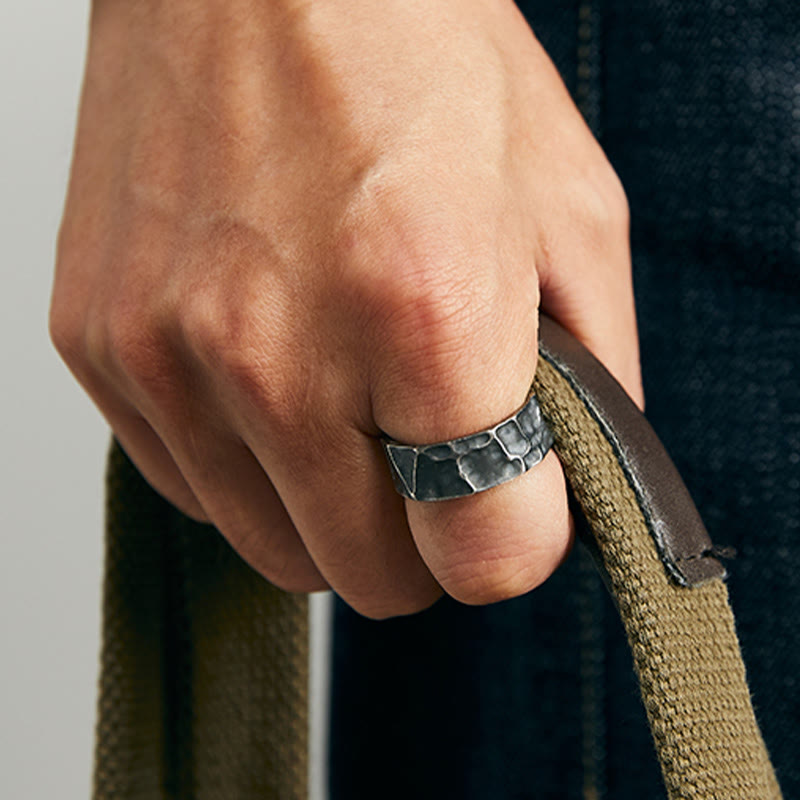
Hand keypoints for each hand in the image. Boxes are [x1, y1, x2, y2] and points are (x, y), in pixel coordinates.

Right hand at [51, 0, 641, 617]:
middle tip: (429, 455)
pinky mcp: (102, 347)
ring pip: (276, 546)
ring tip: (347, 397)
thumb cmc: (414, 54)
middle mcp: (277, 349)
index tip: (507, 505)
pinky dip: (248, 459)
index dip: (509, 542)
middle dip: (416, 537)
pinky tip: (273, 372)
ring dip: (328, 503)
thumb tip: (563, 484)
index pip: (481, 553)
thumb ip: (592, 374)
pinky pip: (195, 486)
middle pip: (371, 575)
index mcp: (423, 307)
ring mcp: (170, 355)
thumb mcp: (568, 203)